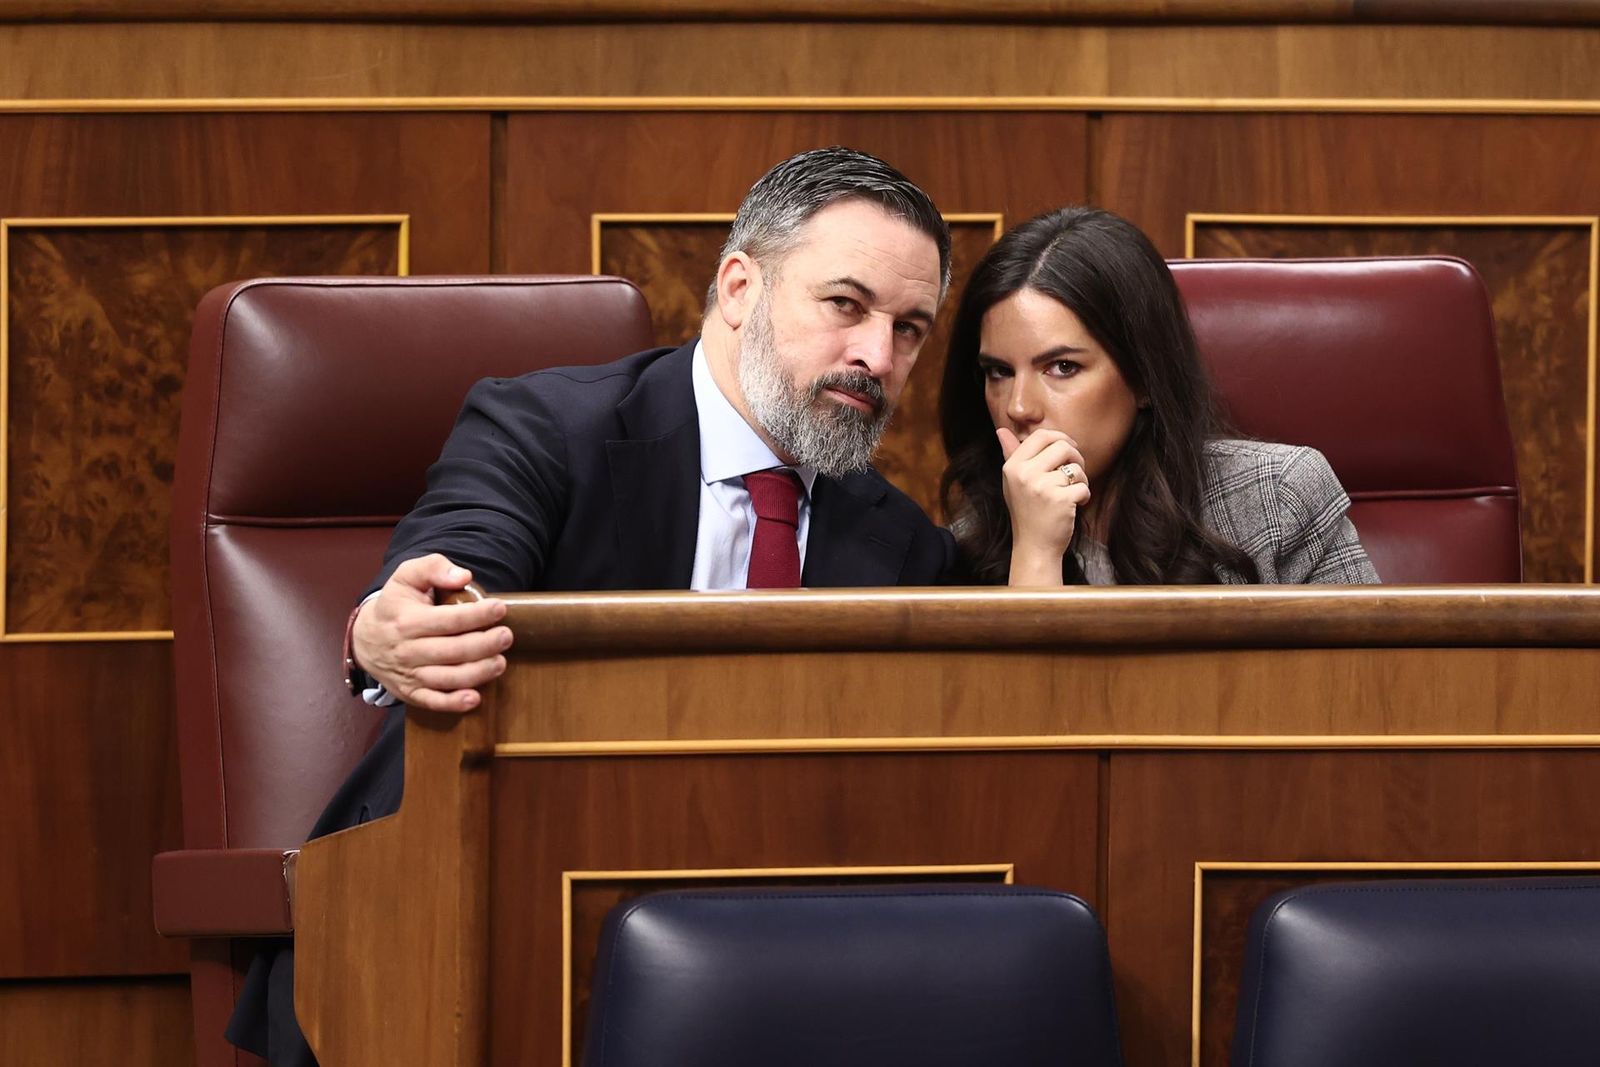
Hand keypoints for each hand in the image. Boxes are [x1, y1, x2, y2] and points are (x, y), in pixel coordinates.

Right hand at [350, 554, 511, 712]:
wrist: (364, 639)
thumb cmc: (395, 604)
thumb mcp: (406, 576)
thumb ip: (434, 568)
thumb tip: (463, 576)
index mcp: (407, 621)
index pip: (448, 620)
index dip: (477, 615)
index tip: (500, 608)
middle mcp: (407, 650)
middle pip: (452, 651)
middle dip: (483, 645)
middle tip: (506, 636)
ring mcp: (408, 674)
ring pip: (446, 678)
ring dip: (477, 673)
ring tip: (500, 663)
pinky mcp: (410, 692)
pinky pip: (432, 702)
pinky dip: (453, 704)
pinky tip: (475, 699)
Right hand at [998, 427, 1091, 586]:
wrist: (1034, 546)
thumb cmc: (1026, 511)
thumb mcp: (1013, 482)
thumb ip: (1011, 454)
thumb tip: (1000, 430)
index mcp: (1013, 466)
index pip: (1041, 435)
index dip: (1060, 438)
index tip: (1069, 450)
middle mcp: (1024, 473)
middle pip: (1062, 446)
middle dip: (1076, 457)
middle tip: (1075, 471)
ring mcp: (1041, 487)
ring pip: (1076, 467)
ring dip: (1081, 479)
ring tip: (1072, 492)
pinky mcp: (1059, 499)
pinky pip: (1083, 486)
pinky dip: (1084, 496)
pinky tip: (1075, 505)